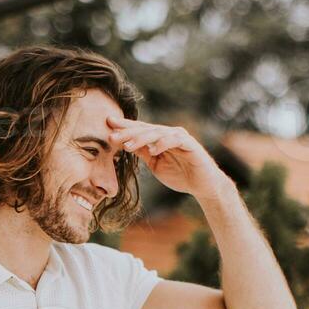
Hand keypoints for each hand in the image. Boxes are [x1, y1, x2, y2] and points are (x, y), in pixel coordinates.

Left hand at [107, 117, 230, 199]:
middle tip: (111, 137)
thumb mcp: (155, 164)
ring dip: (141, 139)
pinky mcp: (190, 144)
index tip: (106, 124)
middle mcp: (168, 133)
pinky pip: (175, 140)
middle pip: (145, 130)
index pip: (139, 129)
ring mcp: (179, 137)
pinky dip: (163, 143)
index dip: (124, 127)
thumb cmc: (179, 174)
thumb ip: (143, 152)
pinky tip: (153, 149)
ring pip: (157, 133)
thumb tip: (124, 144)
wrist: (202, 185)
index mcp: (158, 138)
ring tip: (127, 146)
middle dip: (127, 133)